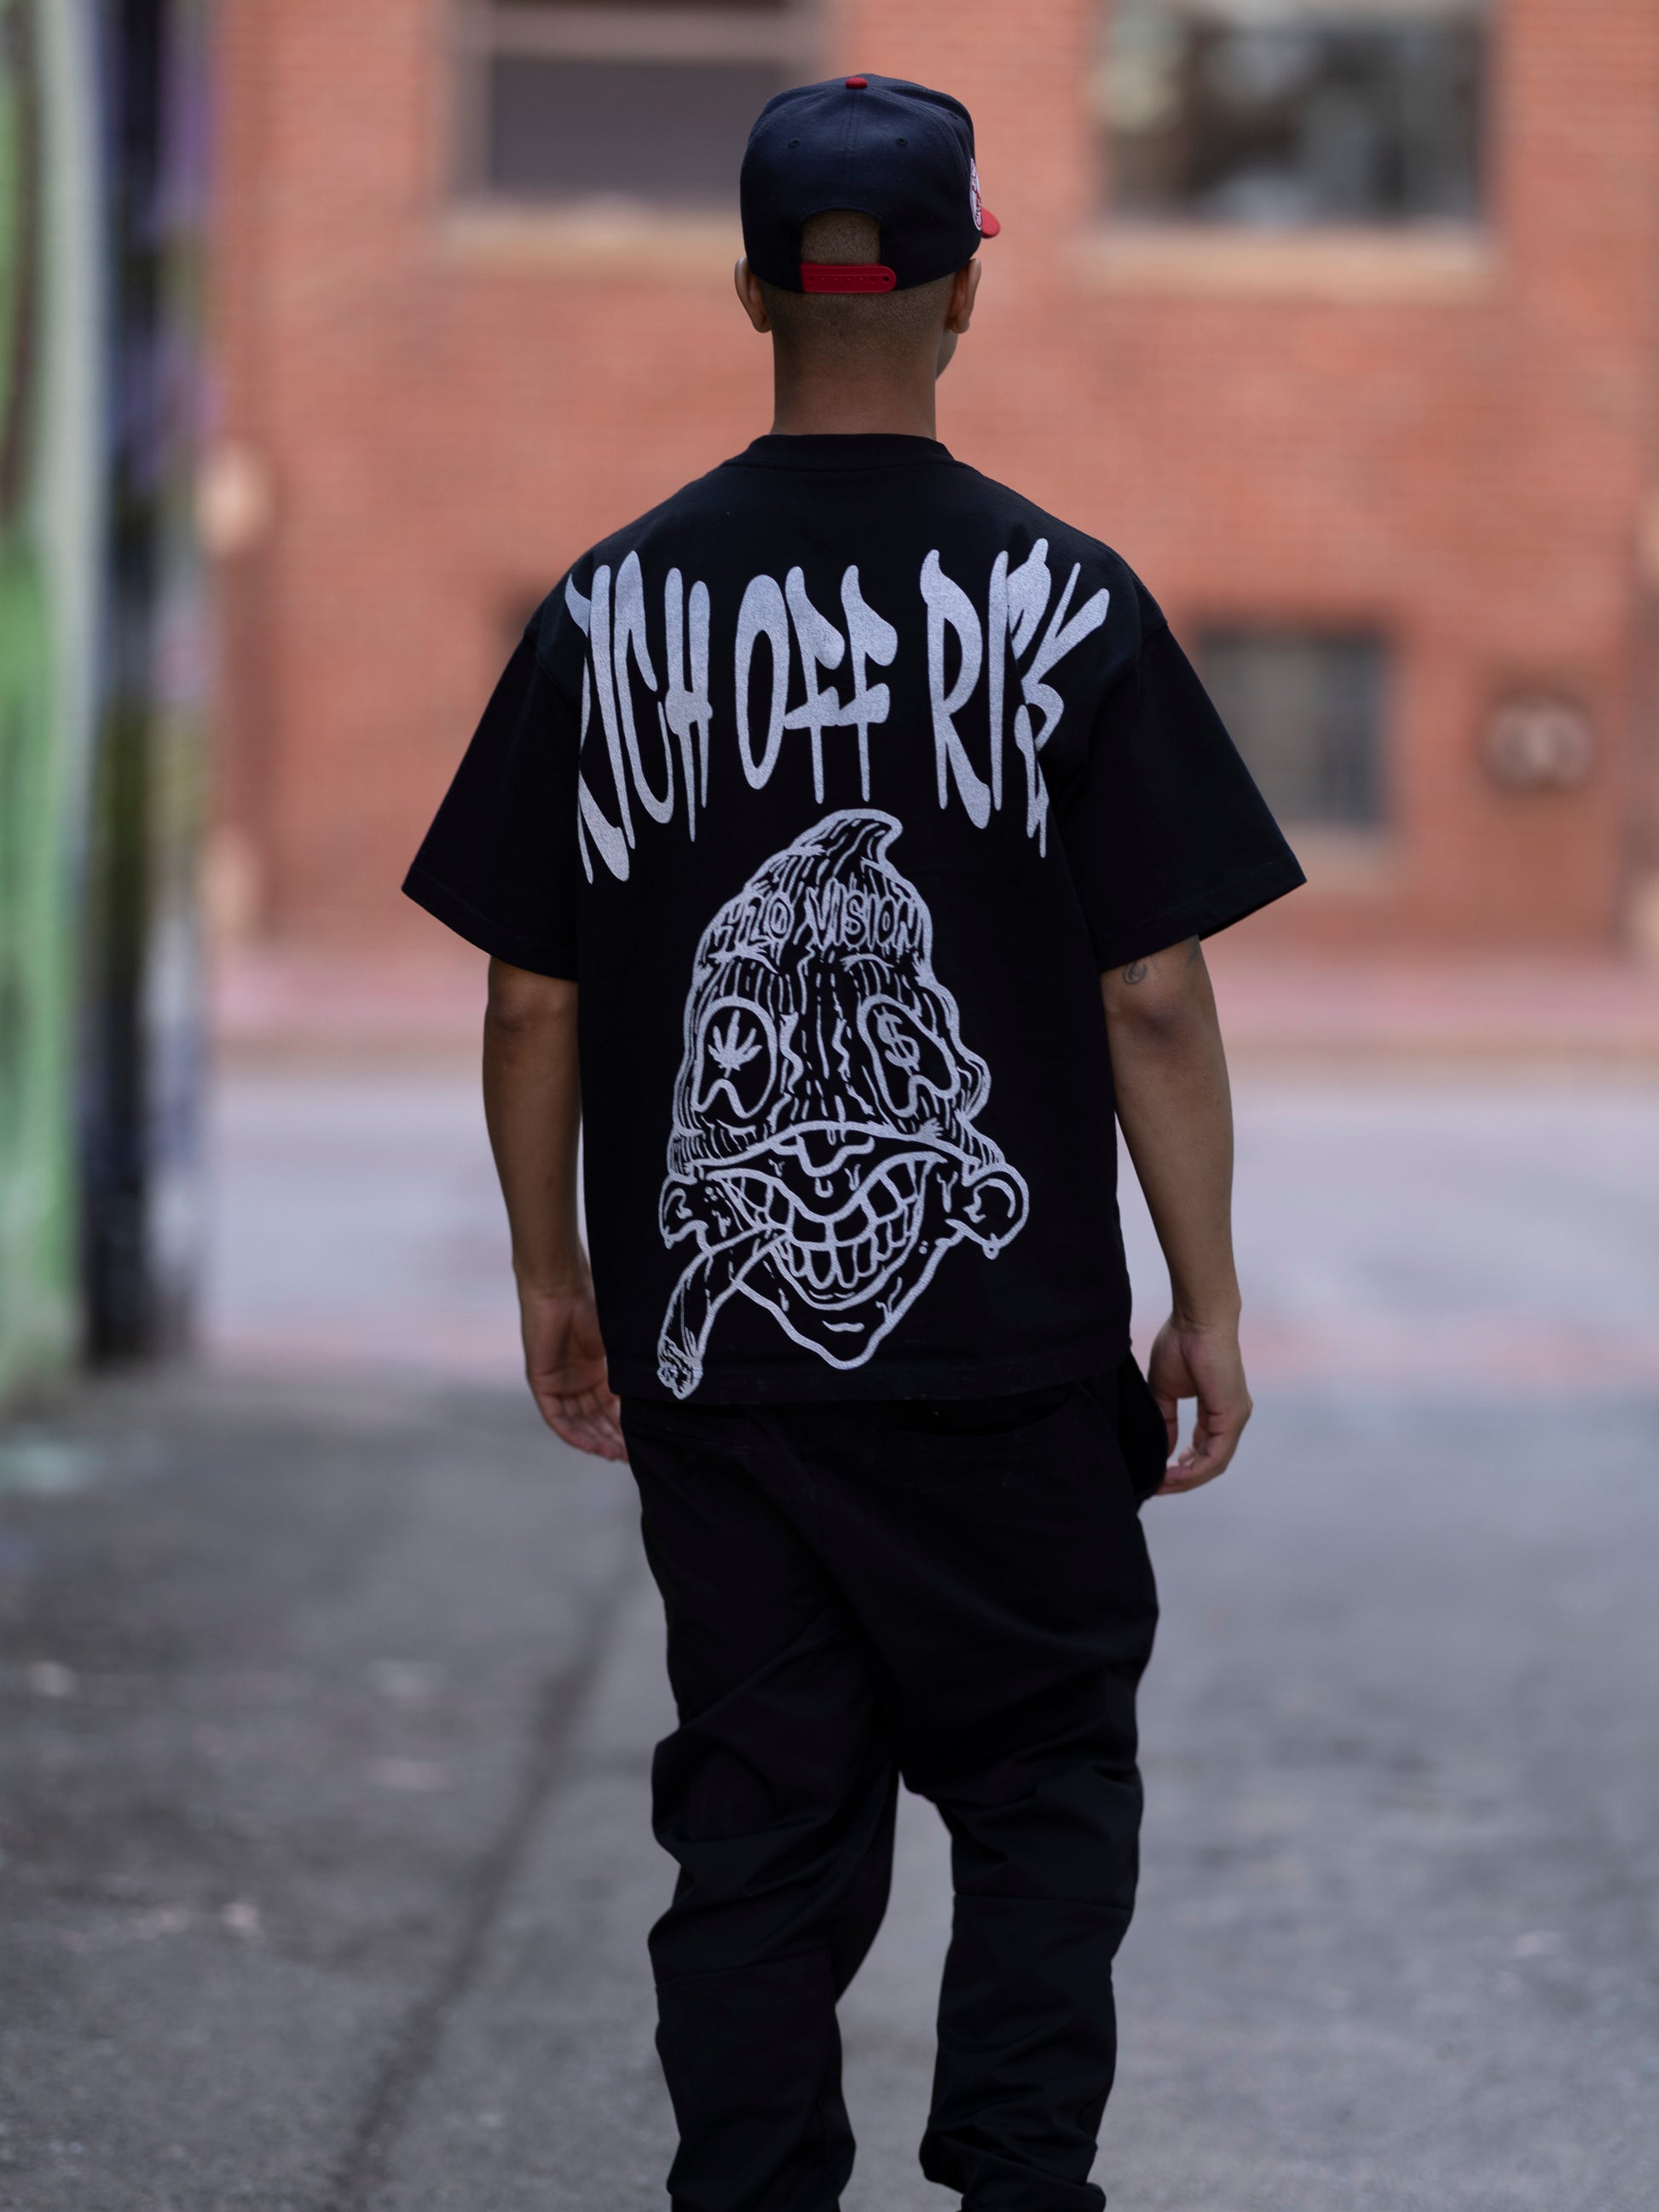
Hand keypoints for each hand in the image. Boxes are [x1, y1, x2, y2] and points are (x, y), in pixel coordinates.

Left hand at [518, 1283, 626, 1461]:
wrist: (562, 1290)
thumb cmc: (594, 1308)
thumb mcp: (618, 1346)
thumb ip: (631, 1370)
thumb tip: (660, 1395)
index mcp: (597, 1370)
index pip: (611, 1407)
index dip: (625, 1426)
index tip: (640, 1443)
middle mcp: (578, 1380)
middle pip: (595, 1419)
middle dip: (612, 1439)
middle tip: (630, 1456)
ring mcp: (560, 1383)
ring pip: (578, 1422)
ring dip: (595, 1440)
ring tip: (615, 1454)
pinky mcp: (542, 1384)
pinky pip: (557, 1418)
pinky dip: (574, 1434)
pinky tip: (592, 1447)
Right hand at [1146, 1315, 1250, 1494]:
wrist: (1197, 1320)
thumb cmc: (1181, 1343)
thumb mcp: (1165, 1389)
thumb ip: (1166, 1419)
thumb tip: (1164, 1448)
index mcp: (1217, 1409)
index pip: (1203, 1447)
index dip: (1182, 1464)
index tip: (1159, 1472)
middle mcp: (1232, 1417)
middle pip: (1210, 1462)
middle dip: (1183, 1477)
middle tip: (1157, 1485)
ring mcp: (1235, 1418)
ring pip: (1213, 1464)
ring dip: (1186, 1479)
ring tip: (1160, 1484)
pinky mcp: (1233, 1417)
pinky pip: (1215, 1456)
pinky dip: (1193, 1469)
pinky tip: (1172, 1473)